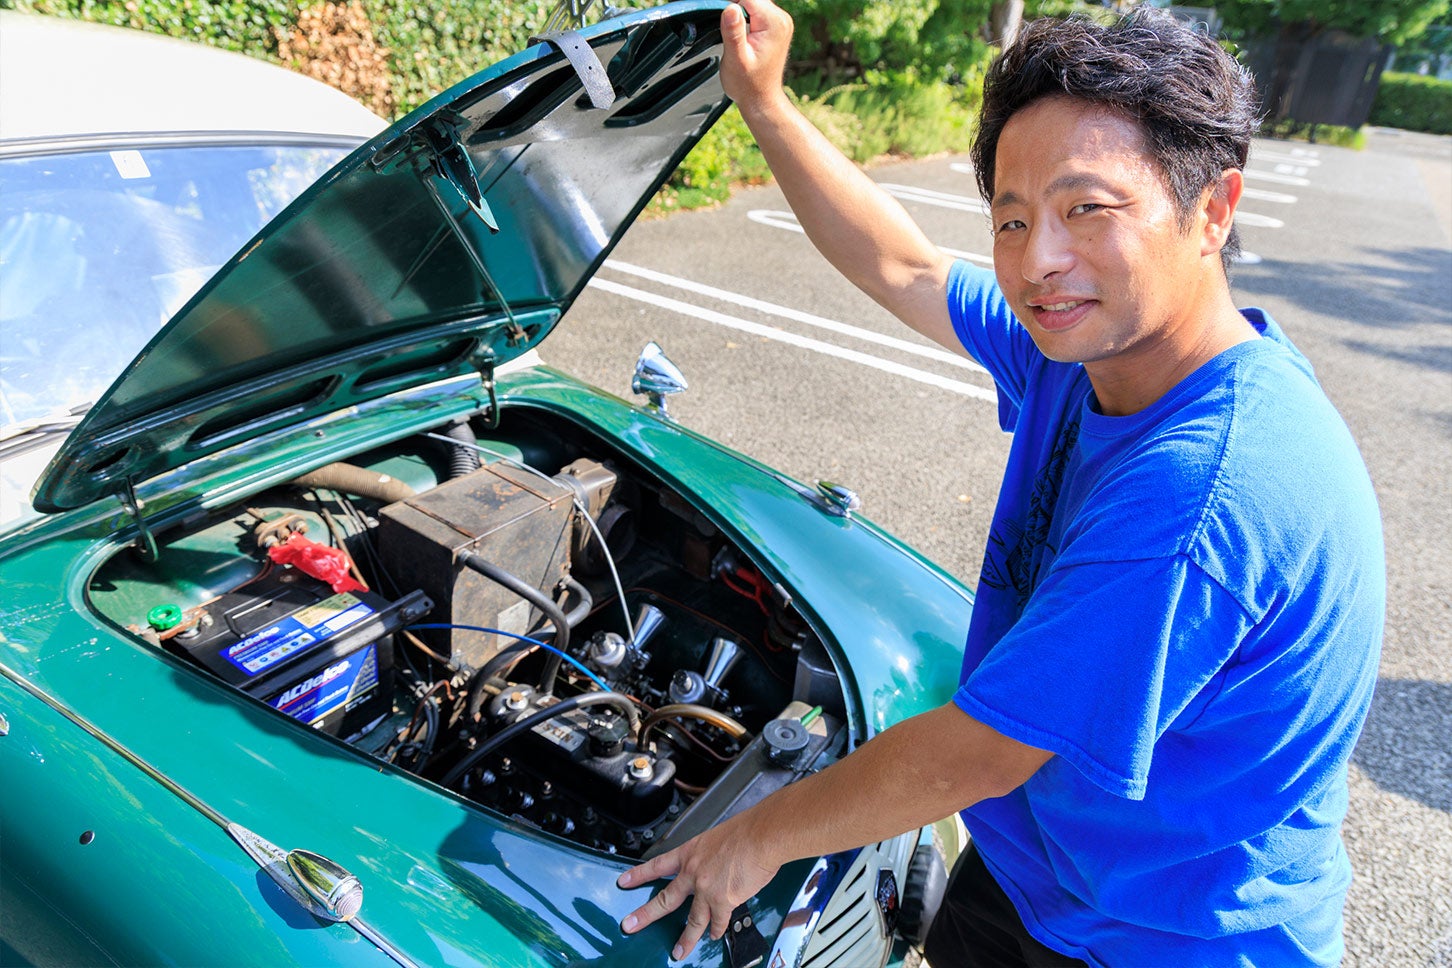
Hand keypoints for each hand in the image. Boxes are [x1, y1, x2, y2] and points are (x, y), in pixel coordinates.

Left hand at [617, 820, 779, 960]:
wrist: (761, 836)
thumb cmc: (746, 831)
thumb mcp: (716, 836)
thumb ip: (708, 854)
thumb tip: (712, 864)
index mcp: (690, 852)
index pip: (657, 866)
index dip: (639, 875)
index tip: (625, 882)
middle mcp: (693, 872)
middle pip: (664, 899)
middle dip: (645, 915)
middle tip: (630, 925)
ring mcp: (707, 889)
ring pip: (692, 921)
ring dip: (685, 939)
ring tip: (678, 952)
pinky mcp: (724, 902)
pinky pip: (717, 923)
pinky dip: (716, 931)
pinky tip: (713, 936)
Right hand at [719, 0, 793, 115]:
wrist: (761, 99)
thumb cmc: (748, 85)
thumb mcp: (736, 59)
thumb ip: (733, 32)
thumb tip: (730, 8)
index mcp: (773, 23)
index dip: (729, 3)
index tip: (720, 18)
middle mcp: (780, 19)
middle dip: (734, 6)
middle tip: (727, 32)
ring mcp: (779, 22)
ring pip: (753, 2)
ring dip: (739, 10)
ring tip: (733, 36)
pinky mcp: (774, 26)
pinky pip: (756, 10)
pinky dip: (744, 15)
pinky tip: (739, 32)